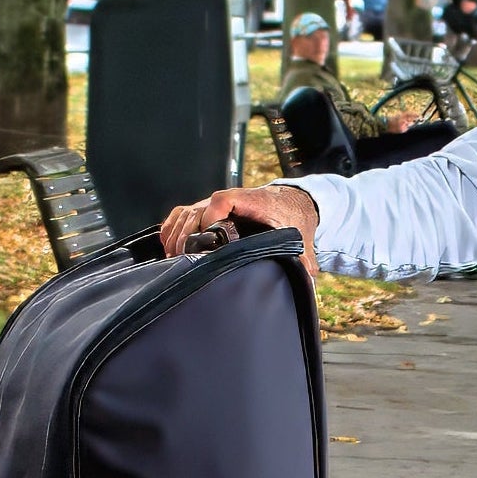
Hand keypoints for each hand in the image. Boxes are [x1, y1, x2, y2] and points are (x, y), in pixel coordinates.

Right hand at [160, 180, 322, 258]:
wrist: (291, 202)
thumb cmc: (291, 217)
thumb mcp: (300, 236)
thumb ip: (304, 258)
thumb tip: (308, 277)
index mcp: (251, 201)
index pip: (223, 200)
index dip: (210, 216)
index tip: (205, 237)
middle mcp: (228, 200)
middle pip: (196, 210)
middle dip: (186, 235)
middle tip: (184, 260)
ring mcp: (214, 203)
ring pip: (185, 213)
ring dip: (176, 235)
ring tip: (174, 259)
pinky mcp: (206, 209)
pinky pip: (181, 214)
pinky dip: (171, 228)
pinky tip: (168, 247)